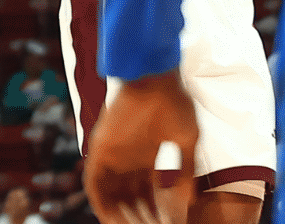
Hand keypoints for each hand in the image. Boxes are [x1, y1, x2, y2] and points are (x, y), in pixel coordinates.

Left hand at [84, 70, 198, 223]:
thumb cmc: (174, 101)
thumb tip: (190, 201)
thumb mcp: (187, 141)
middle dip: (139, 218)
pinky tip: (112, 220)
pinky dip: (102, 204)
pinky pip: (94, 185)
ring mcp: (112, 155)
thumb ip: (187, 170)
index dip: (155, 212)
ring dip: (119, 216)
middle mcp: (126, 159)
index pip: (146, 193)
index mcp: (144, 156)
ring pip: (110, 196)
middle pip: (128, 198)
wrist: (156, 75)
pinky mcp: (100, 150)